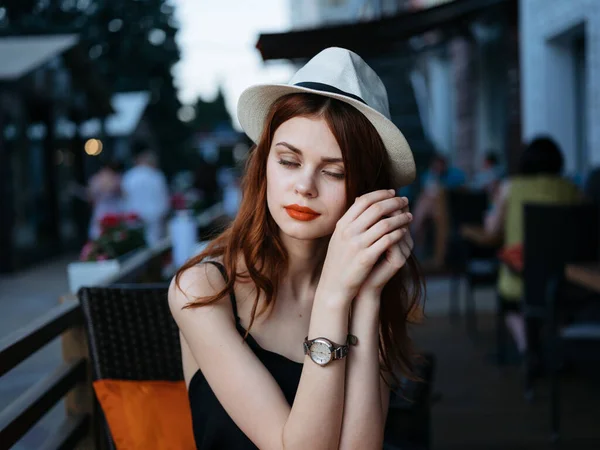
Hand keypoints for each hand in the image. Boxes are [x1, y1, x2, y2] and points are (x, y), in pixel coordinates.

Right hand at [317, 190, 410, 304]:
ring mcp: (357, 245)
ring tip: (409, 216)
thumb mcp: (339, 237)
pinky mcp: (366, 258)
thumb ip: (350, 220)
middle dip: (394, 202)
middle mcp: (348, 232)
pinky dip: (398, 233)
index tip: (393, 193)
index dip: (381, 194)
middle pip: (376, 209)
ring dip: (400, 218)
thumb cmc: (339, 261)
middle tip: (405, 200)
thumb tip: (362, 200)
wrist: (333, 286)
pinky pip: (387, 241)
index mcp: (342, 224)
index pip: (364, 201)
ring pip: (385, 224)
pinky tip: (404, 231)